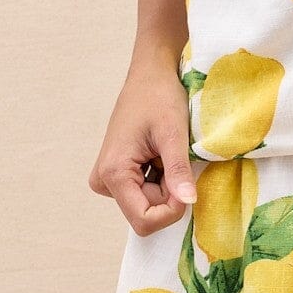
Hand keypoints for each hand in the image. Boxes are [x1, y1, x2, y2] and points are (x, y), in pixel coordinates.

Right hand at [88, 62, 196, 234]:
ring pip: (147, 202)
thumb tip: (188, 203)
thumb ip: (178, 170)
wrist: (150, 73)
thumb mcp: (173, 133)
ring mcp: (109, 177)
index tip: (187, 185)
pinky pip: (144, 190)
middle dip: (169, 192)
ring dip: (166, 182)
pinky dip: (160, 176)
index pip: (143, 220)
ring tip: (167, 151)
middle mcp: (104, 181)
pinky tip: (160, 152)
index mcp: (113, 173)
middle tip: (177, 158)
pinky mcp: (117, 172)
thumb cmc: (160, 96)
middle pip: (146, 211)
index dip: (171, 210)